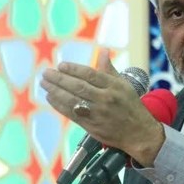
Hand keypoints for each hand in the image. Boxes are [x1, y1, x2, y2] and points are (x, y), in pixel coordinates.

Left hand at [41, 49, 164, 165]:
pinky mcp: (91, 126)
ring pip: (72, 100)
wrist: (139, 133)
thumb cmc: (131, 106)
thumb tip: (103, 50)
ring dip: (55, 91)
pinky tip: (50, 97)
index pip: (90, 74)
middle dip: (59, 79)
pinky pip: (72, 114)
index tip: (60, 65)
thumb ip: (109, 69)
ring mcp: (98, 113)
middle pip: (78, 86)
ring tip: (44, 83)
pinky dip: (59, 105)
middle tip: (46, 73)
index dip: (73, 69)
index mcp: (114, 86)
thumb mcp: (124, 85)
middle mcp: (105, 99)